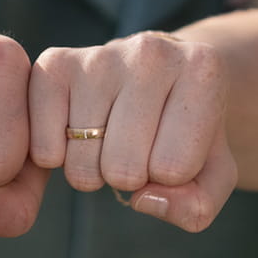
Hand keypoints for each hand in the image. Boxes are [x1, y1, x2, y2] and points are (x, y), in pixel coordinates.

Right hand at [8, 30, 236, 232]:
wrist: (158, 79)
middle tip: (137, 147)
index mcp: (203, 70)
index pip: (175, 168)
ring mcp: (99, 55)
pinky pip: (44, 149)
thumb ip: (196, 205)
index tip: (174, 145)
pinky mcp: (54, 64)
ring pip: (82, 162)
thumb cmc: (185, 132)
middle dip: (130, 177)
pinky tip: (77, 133)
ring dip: (94, 169)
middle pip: (124, 167)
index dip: (172, 177)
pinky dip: (57, 158)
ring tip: (110, 137)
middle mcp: (151, 52)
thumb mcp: (213, 173)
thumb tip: (143, 199)